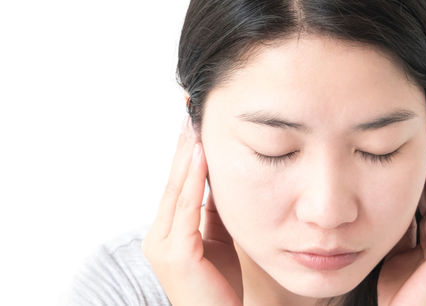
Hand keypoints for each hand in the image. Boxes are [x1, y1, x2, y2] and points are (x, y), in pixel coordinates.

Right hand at [141, 116, 242, 305]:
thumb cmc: (219, 286)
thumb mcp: (217, 239)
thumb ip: (212, 211)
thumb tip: (220, 176)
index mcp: (167, 233)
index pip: (177, 186)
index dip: (185, 154)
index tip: (192, 125)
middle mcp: (158, 236)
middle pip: (173, 182)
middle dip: (183, 146)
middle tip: (189, 113)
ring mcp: (163, 245)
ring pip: (177, 190)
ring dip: (187, 154)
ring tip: (194, 124)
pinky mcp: (176, 253)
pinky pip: (187, 207)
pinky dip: (193, 178)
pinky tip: (201, 153)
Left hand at [377, 136, 425, 305]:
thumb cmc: (389, 291)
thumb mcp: (387, 249)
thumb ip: (390, 227)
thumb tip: (371, 199)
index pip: (422, 196)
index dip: (413, 172)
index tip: (404, 146)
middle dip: (425, 165)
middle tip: (416, 133)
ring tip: (423, 142)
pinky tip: (425, 164)